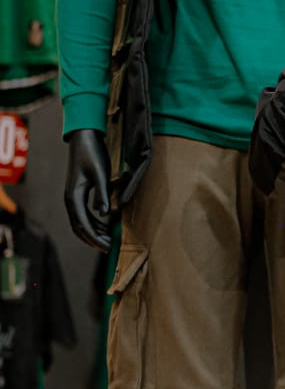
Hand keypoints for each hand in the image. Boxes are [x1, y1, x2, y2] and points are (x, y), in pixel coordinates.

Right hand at [64, 129, 112, 251]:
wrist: (84, 139)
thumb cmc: (93, 154)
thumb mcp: (100, 173)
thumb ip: (102, 193)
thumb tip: (104, 214)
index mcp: (74, 197)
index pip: (83, 225)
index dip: (95, 238)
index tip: (107, 247)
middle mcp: (71, 200)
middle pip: (79, 227)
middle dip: (93, 240)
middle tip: (109, 249)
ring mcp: (73, 197)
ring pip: (81, 222)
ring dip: (93, 232)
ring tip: (108, 239)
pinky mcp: (79, 193)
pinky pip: (84, 214)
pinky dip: (93, 222)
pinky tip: (105, 224)